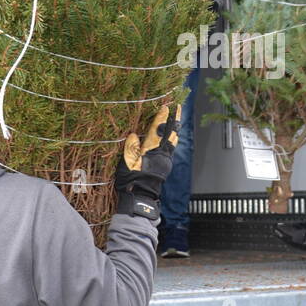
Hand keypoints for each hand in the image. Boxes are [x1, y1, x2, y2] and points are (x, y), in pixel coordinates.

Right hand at [114, 105, 180, 220]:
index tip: (166, 107)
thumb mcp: (127, 164)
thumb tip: (133, 135)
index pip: (158, 131)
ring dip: (175, 129)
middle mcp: (163, 155)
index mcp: (153, 152)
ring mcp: (166, 161)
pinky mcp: (165, 166)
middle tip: (178, 107)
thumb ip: (130, 148)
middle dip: (174, 120)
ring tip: (177, 119)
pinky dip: (172, 139)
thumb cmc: (131, 182)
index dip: (162, 118)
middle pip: (171, 134)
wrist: (140, 199)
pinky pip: (171, 148)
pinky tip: (172, 137)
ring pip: (173, 141)